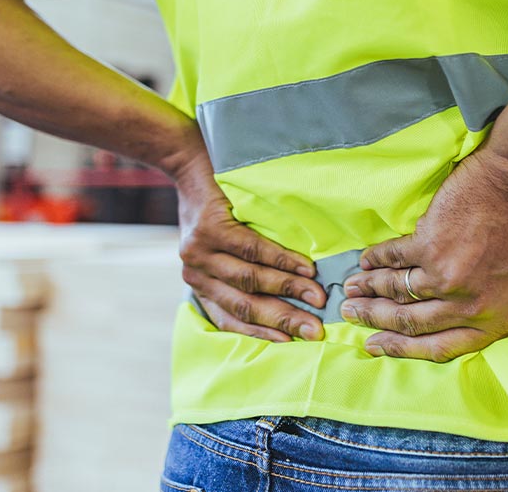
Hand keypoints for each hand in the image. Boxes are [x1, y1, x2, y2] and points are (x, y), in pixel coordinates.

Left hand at [174, 153, 326, 342]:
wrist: (189, 163)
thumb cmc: (213, 208)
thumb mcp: (218, 247)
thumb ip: (240, 272)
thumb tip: (289, 300)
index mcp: (199, 285)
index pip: (230, 320)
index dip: (262, 333)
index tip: (293, 343)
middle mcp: (195, 274)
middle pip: (244, 305)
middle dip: (283, 319)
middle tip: (315, 330)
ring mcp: (199, 252)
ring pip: (250, 280)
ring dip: (288, 290)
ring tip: (318, 296)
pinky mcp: (210, 228)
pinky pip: (252, 250)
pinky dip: (282, 261)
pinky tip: (304, 267)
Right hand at [339, 144, 507, 361]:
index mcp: (499, 317)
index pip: (444, 348)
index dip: (407, 352)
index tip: (381, 348)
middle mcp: (470, 305)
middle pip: (413, 326)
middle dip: (378, 326)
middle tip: (354, 320)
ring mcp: (446, 277)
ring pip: (397, 295)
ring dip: (368, 296)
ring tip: (349, 295)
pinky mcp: (428, 244)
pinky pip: (392, 259)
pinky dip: (374, 262)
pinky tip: (361, 262)